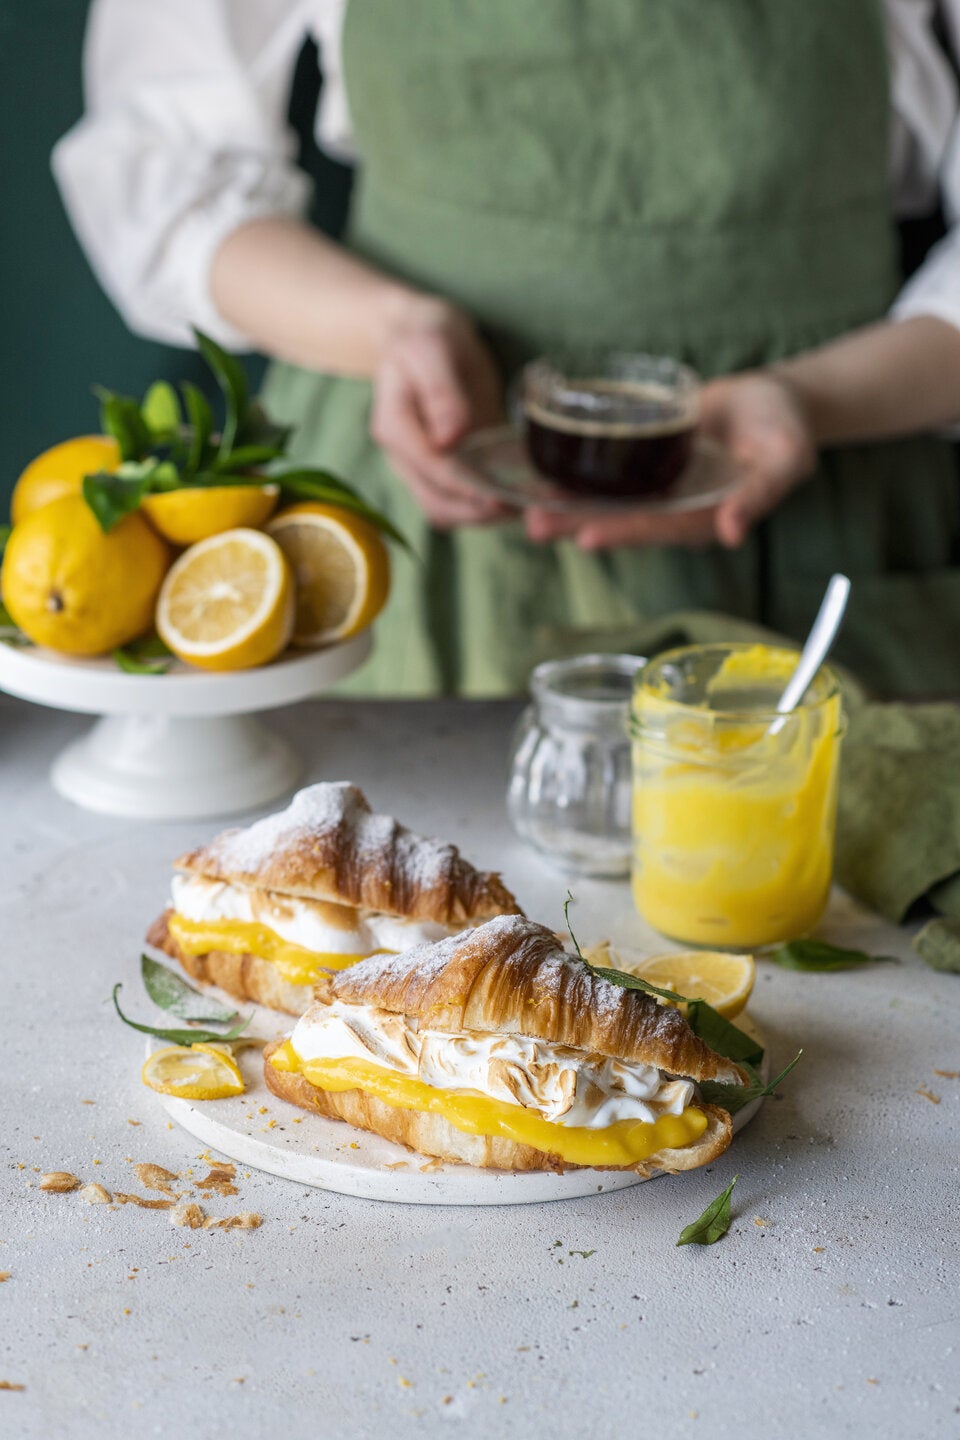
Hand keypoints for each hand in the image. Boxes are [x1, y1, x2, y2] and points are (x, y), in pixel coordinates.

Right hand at [370, 296, 512, 527]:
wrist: (421, 333)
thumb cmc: (427, 334)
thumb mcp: (433, 348)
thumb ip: (440, 391)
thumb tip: (450, 436)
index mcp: (395, 427)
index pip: (431, 470)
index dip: (466, 488)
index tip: (500, 497)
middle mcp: (403, 456)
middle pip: (436, 503)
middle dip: (477, 512)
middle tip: (521, 508)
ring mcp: (420, 466)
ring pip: (446, 510)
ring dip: (482, 517)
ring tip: (523, 508)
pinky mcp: (442, 467)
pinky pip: (459, 500)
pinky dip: (485, 506)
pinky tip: (514, 496)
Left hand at [524, 370, 816, 549]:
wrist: (770, 402)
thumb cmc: (784, 430)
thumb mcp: (785, 459)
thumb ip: (760, 494)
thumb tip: (733, 533)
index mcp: (703, 517)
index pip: (659, 528)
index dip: (624, 532)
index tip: (587, 536)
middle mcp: (671, 510)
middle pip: (620, 520)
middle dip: (576, 523)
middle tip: (533, 524)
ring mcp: (654, 490)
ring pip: (603, 502)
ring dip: (563, 504)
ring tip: (519, 508)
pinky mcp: (640, 466)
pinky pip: (603, 476)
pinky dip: (570, 476)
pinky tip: (532, 475)